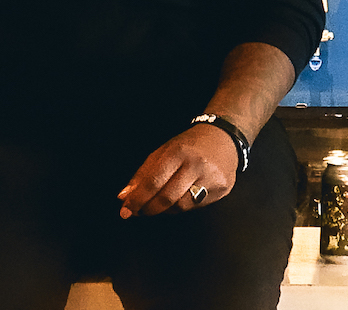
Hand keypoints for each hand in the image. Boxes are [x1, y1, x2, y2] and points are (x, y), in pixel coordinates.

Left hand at [116, 124, 237, 218]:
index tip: (126, 210)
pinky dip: (183, 206)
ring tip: (159, 204)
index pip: (153, 181)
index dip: (138, 199)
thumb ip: (142, 174)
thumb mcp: (163, 152)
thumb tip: (124, 197)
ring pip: (182, 206)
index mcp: (178, 152)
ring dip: (165, 210)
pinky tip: (179, 198)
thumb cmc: (189, 145)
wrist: (223, 137)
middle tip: (139, 212)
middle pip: (167, 197)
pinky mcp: (222, 188)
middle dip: (149, 208)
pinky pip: (197, 206)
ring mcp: (211, 177)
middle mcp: (196, 165)